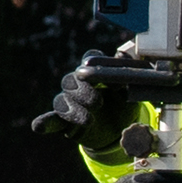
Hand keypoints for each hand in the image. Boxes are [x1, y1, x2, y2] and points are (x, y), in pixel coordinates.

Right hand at [33, 45, 181, 146]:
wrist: (118, 128)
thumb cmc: (125, 102)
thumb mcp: (134, 89)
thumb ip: (136, 73)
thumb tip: (142, 54)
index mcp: (97, 72)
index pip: (90, 60)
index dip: (92, 64)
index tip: (100, 74)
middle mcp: (80, 84)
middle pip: (73, 81)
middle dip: (84, 91)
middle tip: (97, 102)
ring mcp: (70, 102)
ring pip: (63, 101)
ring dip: (73, 110)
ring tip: (87, 119)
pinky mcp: (65, 120)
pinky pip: (52, 119)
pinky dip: (45, 122)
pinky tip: (39, 127)